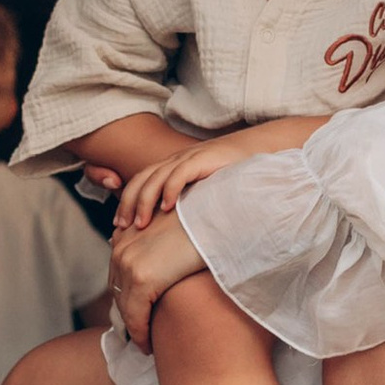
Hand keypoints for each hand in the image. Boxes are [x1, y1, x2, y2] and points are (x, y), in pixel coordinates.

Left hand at [109, 209, 209, 347]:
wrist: (219, 219)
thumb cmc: (204, 226)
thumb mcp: (172, 232)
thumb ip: (158, 245)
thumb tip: (159, 265)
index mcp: (126, 236)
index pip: (118, 278)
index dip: (126, 299)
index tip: (136, 316)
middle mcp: (122, 249)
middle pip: (118, 294)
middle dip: (128, 315)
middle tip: (140, 334)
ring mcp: (129, 264)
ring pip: (125, 309)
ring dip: (134, 329)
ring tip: (145, 343)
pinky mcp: (142, 279)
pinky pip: (136, 317)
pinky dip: (140, 335)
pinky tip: (149, 345)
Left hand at [110, 119, 324, 230]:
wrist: (264, 150)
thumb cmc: (237, 176)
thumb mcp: (206, 192)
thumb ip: (190, 205)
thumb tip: (173, 235)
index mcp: (174, 168)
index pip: (140, 184)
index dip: (127, 204)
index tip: (119, 229)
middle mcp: (177, 161)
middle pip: (141, 181)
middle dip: (129, 205)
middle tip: (122, 230)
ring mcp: (191, 158)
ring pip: (156, 178)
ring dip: (145, 201)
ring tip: (140, 224)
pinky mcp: (205, 158)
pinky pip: (181, 172)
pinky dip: (170, 189)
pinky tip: (166, 207)